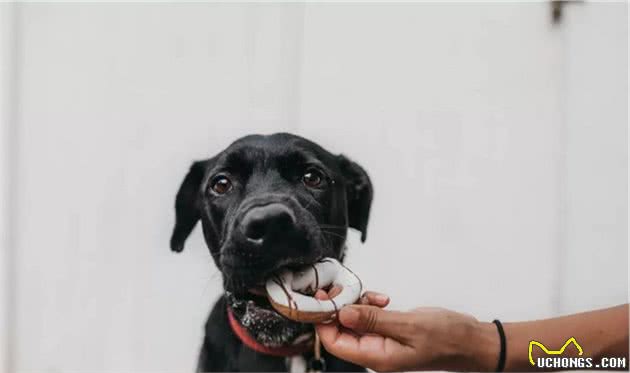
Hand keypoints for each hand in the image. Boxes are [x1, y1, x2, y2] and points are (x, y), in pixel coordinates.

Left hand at [314, 290, 498, 371]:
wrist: (471, 340)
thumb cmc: (447, 338)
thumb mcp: (408, 326)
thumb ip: (372, 320)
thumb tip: (342, 313)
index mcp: (376, 357)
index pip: (334, 341)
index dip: (324, 319)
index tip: (324, 297)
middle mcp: (375, 351)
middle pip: (341, 330)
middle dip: (339, 308)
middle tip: (344, 289)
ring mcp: (382, 341)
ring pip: (354, 321)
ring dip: (357, 304)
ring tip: (371, 295)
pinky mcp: (390, 330)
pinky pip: (369, 317)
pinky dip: (370, 305)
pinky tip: (382, 299)